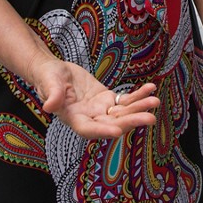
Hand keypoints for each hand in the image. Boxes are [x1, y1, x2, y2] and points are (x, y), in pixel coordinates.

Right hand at [32, 58, 159, 138]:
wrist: (55, 71)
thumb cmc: (47, 77)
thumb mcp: (48, 82)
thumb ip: (52, 94)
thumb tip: (48, 107)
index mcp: (73, 118)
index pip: (88, 129)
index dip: (103, 131)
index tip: (118, 132)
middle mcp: (89, 118)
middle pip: (112, 123)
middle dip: (131, 121)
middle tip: (150, 118)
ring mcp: (100, 110)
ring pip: (122, 113)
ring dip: (139, 108)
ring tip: (155, 101)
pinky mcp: (107, 100)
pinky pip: (125, 100)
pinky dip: (138, 95)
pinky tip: (151, 88)